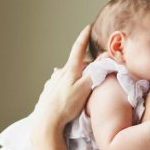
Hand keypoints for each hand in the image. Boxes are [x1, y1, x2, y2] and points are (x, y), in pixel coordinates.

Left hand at [31, 25, 92, 141]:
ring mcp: (52, 82)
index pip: (78, 49)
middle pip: (76, 65)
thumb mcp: (84, 89)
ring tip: (82, 90)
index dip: (84, 38)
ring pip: (68, 75)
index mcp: (69, 70)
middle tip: (95, 76)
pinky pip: (61, 84)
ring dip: (76, 77)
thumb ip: (94, 74)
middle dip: (86, 67)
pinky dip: (67, 86)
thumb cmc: (66, 106)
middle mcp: (59, 73)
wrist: (46, 122)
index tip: (87, 27)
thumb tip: (103, 60)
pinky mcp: (48, 92)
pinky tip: (68, 97)